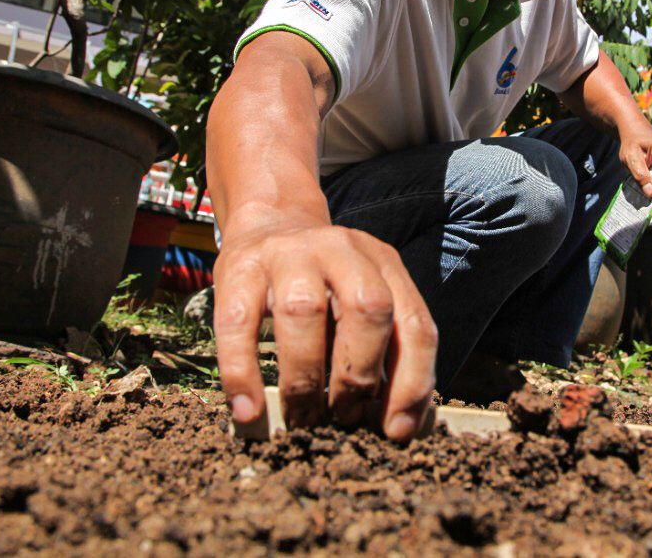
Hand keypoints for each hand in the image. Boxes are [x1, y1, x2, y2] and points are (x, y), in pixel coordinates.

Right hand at [213, 221, 436, 440]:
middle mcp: (342, 251)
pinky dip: (242, 373)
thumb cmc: (324, 284)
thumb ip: (384, 347)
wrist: (270, 220)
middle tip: (345, 419)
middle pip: (367, 309)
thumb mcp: (362, 299)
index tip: (395, 431)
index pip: (414, 324)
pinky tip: (248, 411)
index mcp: (383, 263)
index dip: (412, 382)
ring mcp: (288, 255)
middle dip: (360, 376)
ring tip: (303, 420)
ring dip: (306, 379)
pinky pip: (238, 325)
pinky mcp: (239, 268)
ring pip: (304, 312)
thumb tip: (398, 426)